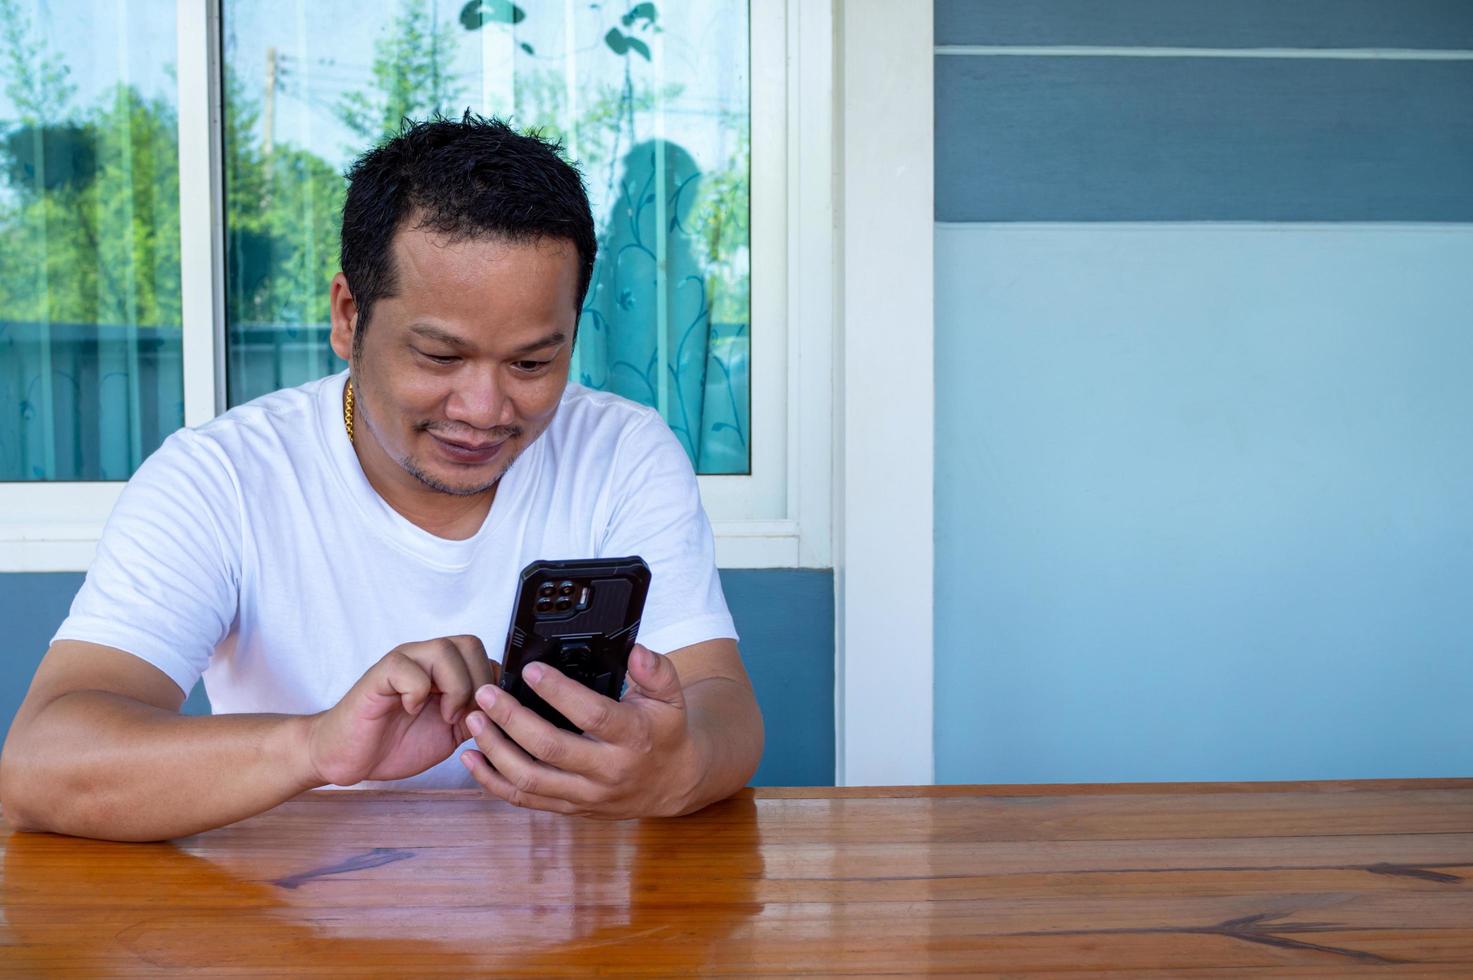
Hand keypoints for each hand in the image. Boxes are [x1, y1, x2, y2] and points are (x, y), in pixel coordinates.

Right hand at [306, 636, 498, 785]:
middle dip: (476, 683)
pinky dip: (416, 693)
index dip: (491, 684)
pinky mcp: (379, 675)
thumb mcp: (451, 733)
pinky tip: (409, 710)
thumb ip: (476, 714)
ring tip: (443, 715)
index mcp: (445, 670)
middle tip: (463, 715)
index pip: (484, 655)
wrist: (350, 757)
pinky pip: (408, 668)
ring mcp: (402, 663)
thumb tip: (505, 706)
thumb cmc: (396, 742)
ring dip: (453, 687)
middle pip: (470, 643)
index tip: (481, 715)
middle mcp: (425, 659)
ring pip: (444, 649)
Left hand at [459, 644, 705, 817]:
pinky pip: (525, 800)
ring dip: (496, 750)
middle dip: (511, 720)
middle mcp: (607, 771)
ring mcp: (586, 795)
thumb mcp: (672, 697)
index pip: (592, 715)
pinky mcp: (570, 808)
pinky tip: (473, 758)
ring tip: (474, 721)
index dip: (559, 693)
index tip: (531, 671)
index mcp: (633, 738)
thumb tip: (636, 651)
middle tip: (486, 694)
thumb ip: (657, 671)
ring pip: (530, 780)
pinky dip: (493, 781)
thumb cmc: (666, 734)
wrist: (673, 784)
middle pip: (550, 749)